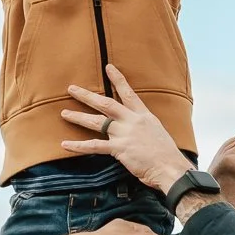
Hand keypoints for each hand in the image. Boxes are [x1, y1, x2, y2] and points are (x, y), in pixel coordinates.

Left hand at [62, 65, 189, 194]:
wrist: (169, 166)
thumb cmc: (167, 153)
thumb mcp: (157, 132)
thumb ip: (144, 127)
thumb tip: (136, 128)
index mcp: (144, 115)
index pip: (128, 93)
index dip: (117, 79)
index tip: (108, 68)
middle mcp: (132, 121)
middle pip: (106, 103)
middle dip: (87, 96)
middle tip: (72, 89)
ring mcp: (124, 134)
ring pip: (97, 121)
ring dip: (78, 117)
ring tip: (64, 113)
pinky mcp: (118, 148)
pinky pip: (94, 146)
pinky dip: (78, 146)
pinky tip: (66, 144)